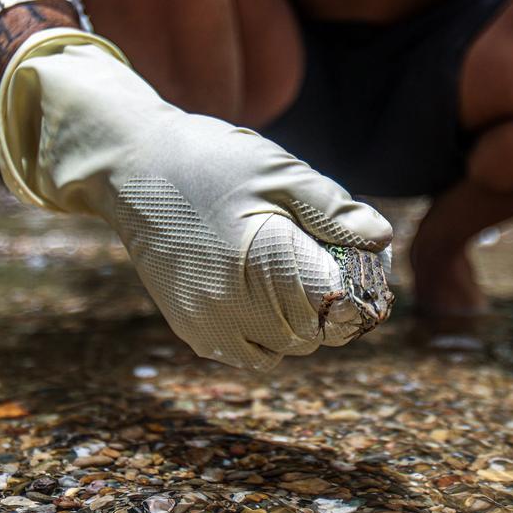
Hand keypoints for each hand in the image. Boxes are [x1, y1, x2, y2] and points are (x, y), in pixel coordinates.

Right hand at [0, 29, 393, 370]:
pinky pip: (251, 351)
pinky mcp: (191, 330)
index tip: (365, 266)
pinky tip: (264, 289)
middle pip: (316, 333)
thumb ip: (332, 210)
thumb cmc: (211, 161)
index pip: (335, 309)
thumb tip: (382, 240)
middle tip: (332, 262)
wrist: (131, 168)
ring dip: (302, 322)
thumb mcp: (279, 172)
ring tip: (296, 274)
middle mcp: (230, 308)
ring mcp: (207, 325)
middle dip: (333, 304)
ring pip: (286, 348)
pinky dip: (269, 330)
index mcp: (260, 266)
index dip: (360, 291)